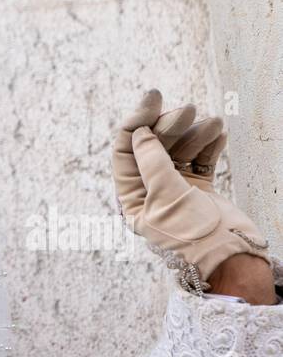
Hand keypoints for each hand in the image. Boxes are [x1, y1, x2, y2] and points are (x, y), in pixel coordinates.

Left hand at [112, 89, 271, 299]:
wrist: (230, 259)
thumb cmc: (192, 235)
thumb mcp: (165, 198)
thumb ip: (152, 163)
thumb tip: (139, 133)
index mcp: (131, 198)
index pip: (125, 152)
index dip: (137, 122)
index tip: (154, 97)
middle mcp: (150, 192)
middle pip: (153, 146)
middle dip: (169, 125)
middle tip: (188, 110)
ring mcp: (175, 190)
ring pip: (179, 149)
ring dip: (195, 133)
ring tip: (213, 123)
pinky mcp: (199, 189)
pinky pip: (201, 159)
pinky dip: (208, 145)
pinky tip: (218, 134)